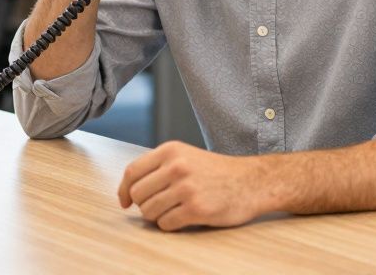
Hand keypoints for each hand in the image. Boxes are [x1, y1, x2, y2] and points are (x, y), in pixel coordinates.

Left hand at [117, 141, 266, 230]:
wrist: (252, 182)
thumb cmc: (215, 172)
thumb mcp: (185, 156)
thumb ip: (158, 167)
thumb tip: (128, 191)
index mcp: (170, 151)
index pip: (132, 172)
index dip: (123, 190)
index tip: (125, 202)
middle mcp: (176, 167)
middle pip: (138, 194)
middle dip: (144, 205)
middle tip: (159, 206)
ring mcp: (186, 188)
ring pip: (149, 211)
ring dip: (157, 216)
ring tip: (173, 211)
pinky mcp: (197, 209)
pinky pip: (166, 224)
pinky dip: (169, 225)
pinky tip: (183, 218)